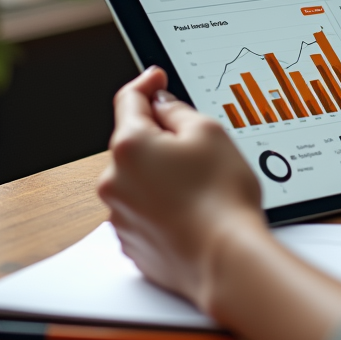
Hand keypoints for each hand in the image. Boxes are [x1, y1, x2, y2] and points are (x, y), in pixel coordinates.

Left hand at [99, 67, 340, 339]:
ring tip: (203, 185)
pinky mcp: (133, 243)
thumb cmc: (221, 198)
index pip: (129, 100)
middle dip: (161, 138)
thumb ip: (178, 111)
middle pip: (135, 143)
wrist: (225, 260)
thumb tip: (162, 105)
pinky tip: (194, 210)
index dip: (147, 84)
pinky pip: (146, 210)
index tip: (156, 79)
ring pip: (141, 178)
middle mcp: (115, 180)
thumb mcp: (209, 132)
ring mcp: (121, 215)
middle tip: (200, 144)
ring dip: (163, 174)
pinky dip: (165, 205)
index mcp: (130, 146)